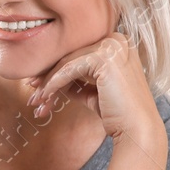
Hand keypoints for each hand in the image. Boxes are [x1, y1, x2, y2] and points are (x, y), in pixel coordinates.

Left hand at [26, 33, 163, 151]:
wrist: (137, 129)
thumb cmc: (117, 113)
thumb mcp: (93, 91)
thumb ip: (76, 81)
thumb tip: (50, 80)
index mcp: (117, 44)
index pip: (79, 55)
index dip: (57, 71)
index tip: (38, 85)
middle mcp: (116, 40)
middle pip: (71, 57)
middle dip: (48, 78)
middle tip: (32, 95)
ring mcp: (111, 47)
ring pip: (67, 63)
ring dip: (47, 84)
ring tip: (36, 102)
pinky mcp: (103, 58)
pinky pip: (68, 70)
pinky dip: (53, 85)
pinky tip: (44, 98)